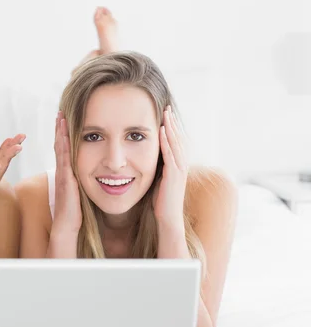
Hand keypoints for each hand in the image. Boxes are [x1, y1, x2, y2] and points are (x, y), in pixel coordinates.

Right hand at [52, 112, 81, 234]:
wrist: (67, 225)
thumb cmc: (75, 213)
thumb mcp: (80, 193)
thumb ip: (83, 183)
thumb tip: (94, 176)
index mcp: (67, 174)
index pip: (64, 150)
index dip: (63, 136)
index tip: (65, 122)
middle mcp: (63, 171)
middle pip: (59, 145)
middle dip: (59, 129)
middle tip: (60, 113)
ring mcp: (62, 174)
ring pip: (60, 148)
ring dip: (59, 132)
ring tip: (59, 117)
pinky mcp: (65, 178)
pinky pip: (64, 157)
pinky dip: (62, 144)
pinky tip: (63, 134)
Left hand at [153, 106, 187, 226]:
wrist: (168, 220)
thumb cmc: (161, 202)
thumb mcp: (158, 180)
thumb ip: (156, 168)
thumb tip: (145, 158)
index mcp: (177, 165)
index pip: (175, 142)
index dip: (170, 127)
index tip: (164, 113)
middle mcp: (181, 165)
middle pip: (177, 138)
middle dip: (172, 122)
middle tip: (166, 107)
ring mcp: (179, 170)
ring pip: (176, 143)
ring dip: (171, 127)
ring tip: (165, 113)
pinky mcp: (174, 176)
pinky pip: (171, 154)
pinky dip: (167, 141)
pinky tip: (163, 131)